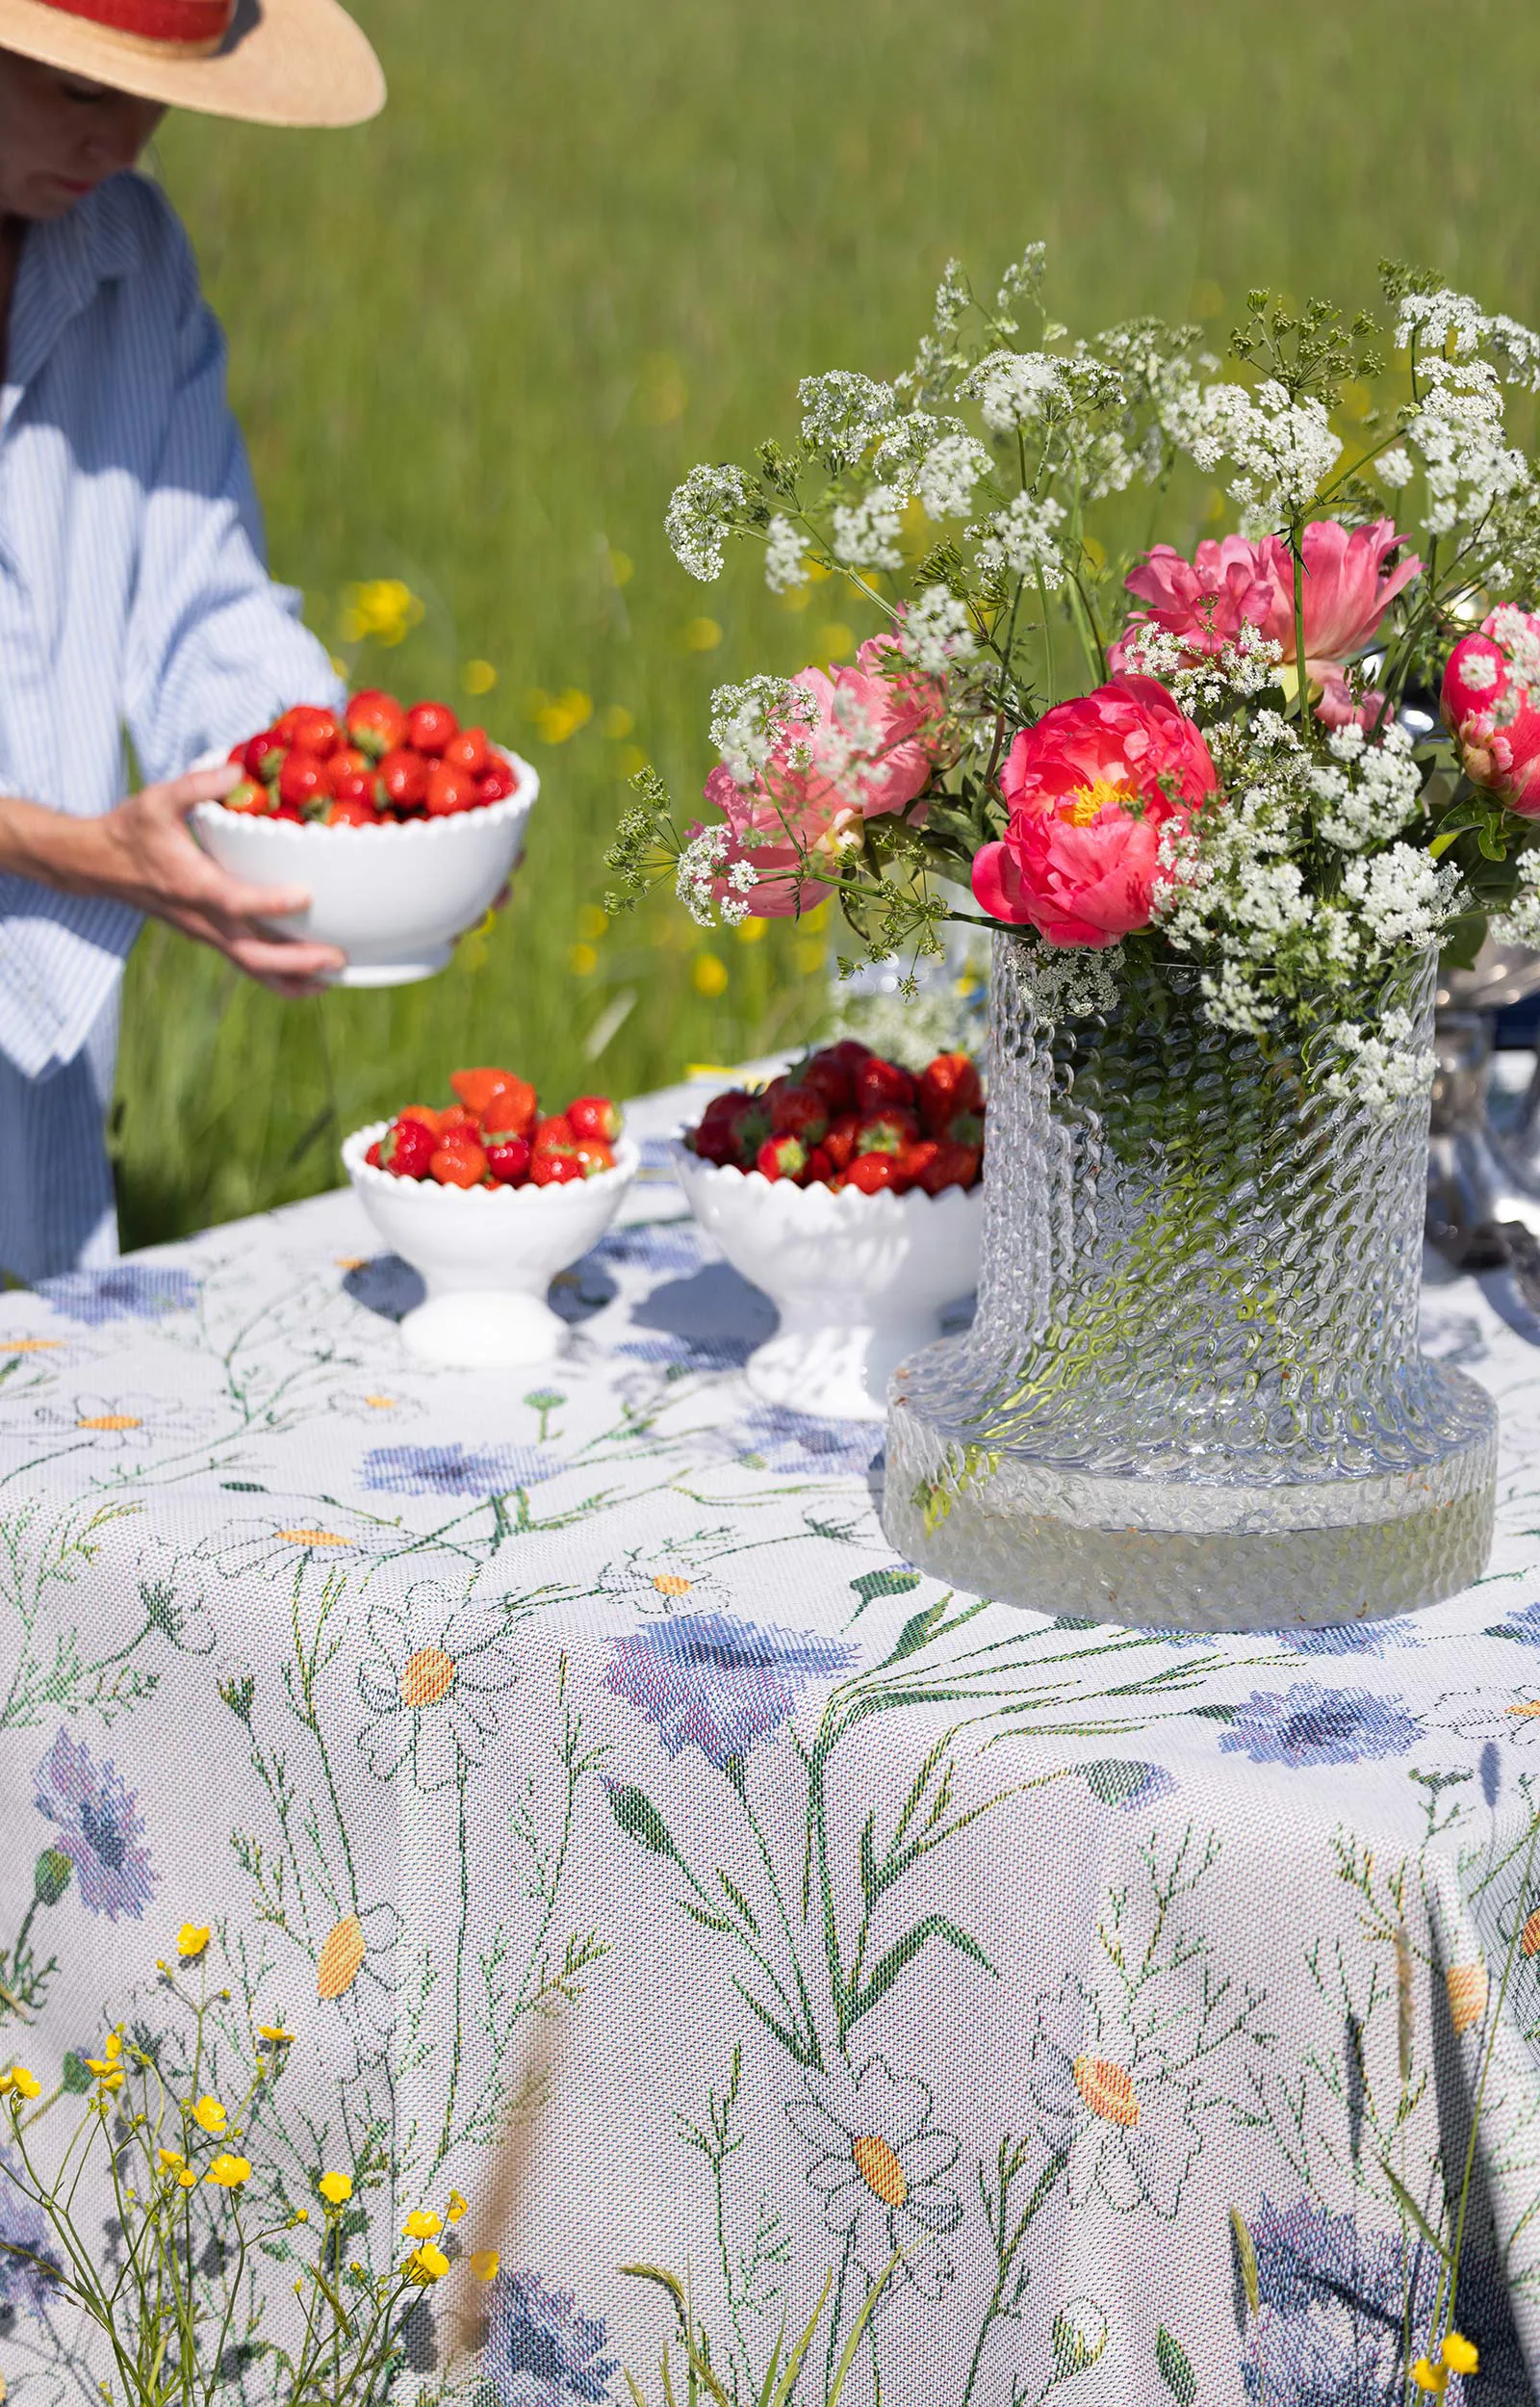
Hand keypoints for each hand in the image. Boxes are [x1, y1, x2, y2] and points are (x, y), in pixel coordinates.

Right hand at [1, 765, 346, 994]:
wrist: (100, 865)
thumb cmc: (132, 829)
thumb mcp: (158, 799)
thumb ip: (198, 785)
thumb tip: (238, 771)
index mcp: (190, 884)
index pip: (232, 900)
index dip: (268, 902)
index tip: (306, 896)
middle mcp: (200, 918)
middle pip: (250, 954)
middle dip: (295, 962)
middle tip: (337, 958)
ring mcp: (205, 933)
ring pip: (251, 968)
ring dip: (293, 979)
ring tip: (335, 979)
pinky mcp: (209, 937)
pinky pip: (247, 965)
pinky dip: (279, 978)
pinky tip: (312, 978)